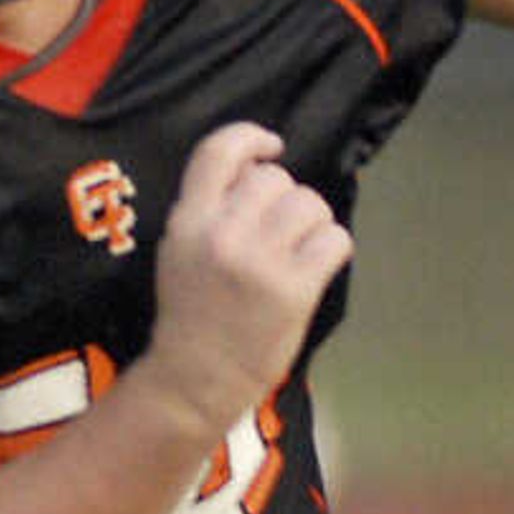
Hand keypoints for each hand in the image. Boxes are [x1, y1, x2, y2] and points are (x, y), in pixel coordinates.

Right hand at [147, 124, 349, 428]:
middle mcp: (223, 233)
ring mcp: (260, 261)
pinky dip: (333, 248)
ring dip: (313, 222)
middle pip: (276, 178)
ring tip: (299, 249)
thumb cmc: (192, 314)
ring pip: (310, 204)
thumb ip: (208, 207)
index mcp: (188, 219)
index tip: (272, 147)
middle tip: (281, 230)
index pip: (220, 150)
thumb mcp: (178, 249)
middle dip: (286, 198)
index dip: (252, 137)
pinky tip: (317, 265)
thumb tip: (257, 172)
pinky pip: (334, 240)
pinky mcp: (294, 289)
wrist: (195, 377)